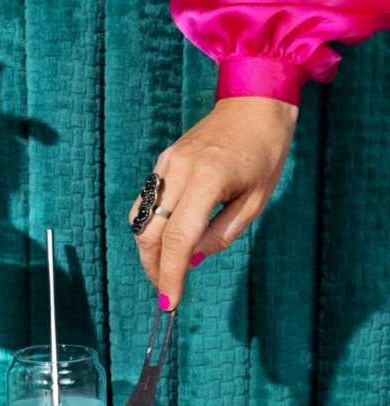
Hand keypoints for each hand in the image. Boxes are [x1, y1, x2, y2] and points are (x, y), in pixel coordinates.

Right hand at [130, 96, 298, 308]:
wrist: (254, 104)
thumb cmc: (264, 152)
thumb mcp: (254, 202)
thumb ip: (221, 234)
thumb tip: (190, 260)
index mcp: (207, 180)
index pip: (177, 239)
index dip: (170, 276)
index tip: (169, 302)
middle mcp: (179, 170)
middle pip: (149, 233)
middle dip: (154, 268)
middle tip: (166, 291)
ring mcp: (166, 163)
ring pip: (140, 219)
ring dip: (148, 250)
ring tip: (164, 270)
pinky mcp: (163, 160)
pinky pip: (146, 201)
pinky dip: (150, 226)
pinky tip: (165, 239)